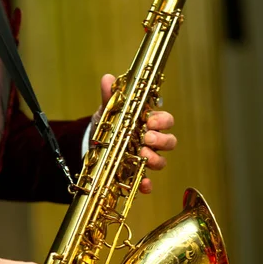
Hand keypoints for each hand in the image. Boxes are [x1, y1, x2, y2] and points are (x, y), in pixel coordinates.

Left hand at [92, 74, 176, 193]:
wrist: (94, 144)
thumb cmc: (108, 124)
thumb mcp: (108, 111)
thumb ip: (110, 97)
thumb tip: (107, 78)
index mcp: (148, 123)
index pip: (166, 121)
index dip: (162, 121)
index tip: (150, 121)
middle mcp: (151, 141)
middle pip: (169, 141)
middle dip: (161, 140)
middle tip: (147, 138)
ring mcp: (145, 158)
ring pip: (161, 161)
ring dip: (156, 160)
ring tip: (143, 156)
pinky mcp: (136, 174)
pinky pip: (147, 181)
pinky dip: (147, 184)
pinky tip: (143, 184)